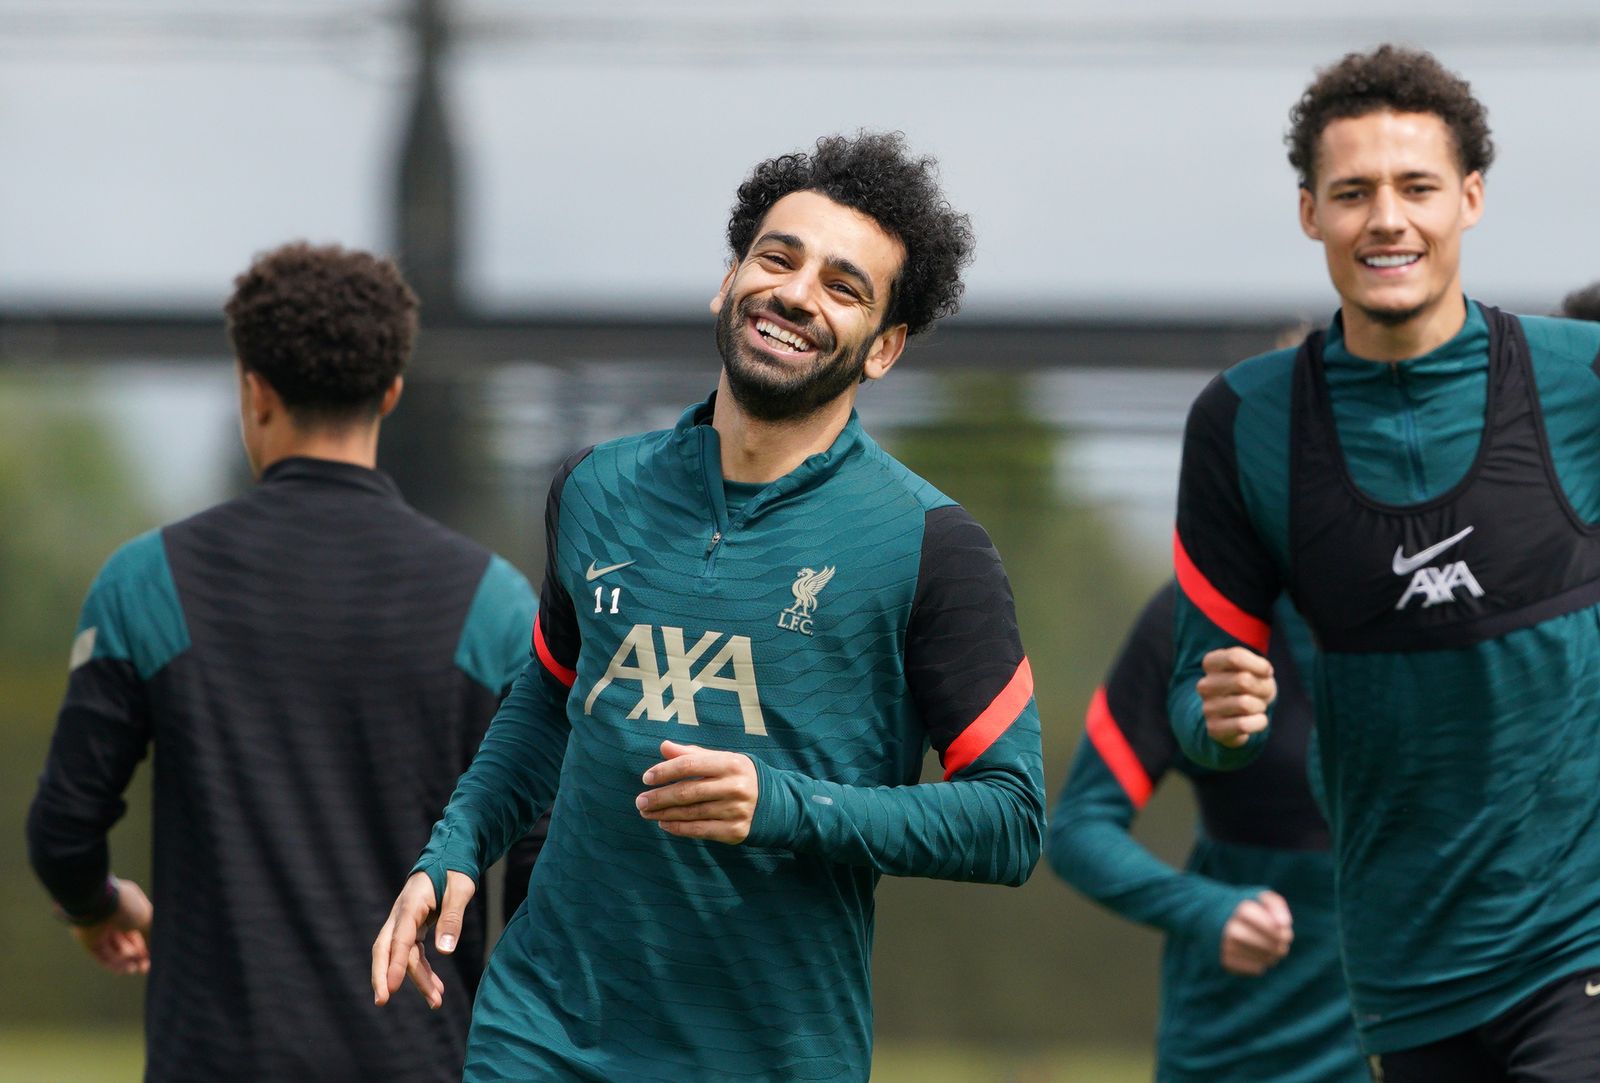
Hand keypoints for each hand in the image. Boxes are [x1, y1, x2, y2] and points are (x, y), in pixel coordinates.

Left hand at [69, 878, 152, 975]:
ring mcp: (100, 930)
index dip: (147, 944)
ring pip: (116, 951)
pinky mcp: (89, 942)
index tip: (155, 956)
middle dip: (138, 956)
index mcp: (129, 908)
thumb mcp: (147, 919)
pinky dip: (114, 964)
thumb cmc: (125, 905)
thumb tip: (156, 950)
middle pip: (128, 942)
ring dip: (127, 961)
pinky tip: (125, 970)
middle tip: (145, 968)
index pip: (139, 929)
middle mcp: (114, 919)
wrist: (97, 904)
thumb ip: (152, 934)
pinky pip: (103, 956)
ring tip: (135, 969)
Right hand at [370, 869, 475, 1009]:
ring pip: (402, 956)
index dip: (395, 965)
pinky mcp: (413, 928)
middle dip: (383, 976)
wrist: (450, 856)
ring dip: (416, 979)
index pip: (399, 939)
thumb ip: (452, 919)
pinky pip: (413, 954)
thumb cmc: (455, 871)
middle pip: (385, 950)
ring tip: (436, 1002)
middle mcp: (402, 915)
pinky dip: (423, 971)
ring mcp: (405, 922)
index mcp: (411, 904)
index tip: (390, 990)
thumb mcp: (460, 890)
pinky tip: (436, 989)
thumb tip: (445, 951)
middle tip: (382, 1001)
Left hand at [635, 740, 757, 843]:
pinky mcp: (736, 831)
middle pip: (687, 792)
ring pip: (691, 813)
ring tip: (647, 813)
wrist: (776, 804)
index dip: (665, 771)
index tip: (646, 778)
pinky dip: (679, 828)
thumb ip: (692, 754)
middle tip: (640, 801)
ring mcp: (736, 810)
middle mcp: (734, 786)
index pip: (690, 765)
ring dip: (665, 813)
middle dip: (659, 797)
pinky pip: (701, 830)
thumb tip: (663, 746)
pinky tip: (665, 824)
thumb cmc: (740, 777)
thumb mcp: (722, 760)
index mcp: (730, 763)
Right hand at [1197, 647, 1276, 747]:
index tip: (1267, 672)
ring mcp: (1207, 708)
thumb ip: (1259, 666)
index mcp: (1211, 663)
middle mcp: (1204, 685)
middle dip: (1263, 688)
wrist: (1239, 715)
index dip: (1259, 665)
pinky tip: (1255, 720)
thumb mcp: (1256, 669)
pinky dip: (1259, 722)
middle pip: (1243, 680)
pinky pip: (1243, 725)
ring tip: (1256, 707)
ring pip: (1245, 704)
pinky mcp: (1214, 729)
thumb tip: (1265, 673)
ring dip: (1260, 706)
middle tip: (1263, 693)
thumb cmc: (1250, 686)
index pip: (1235, 657)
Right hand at [1220, 890, 1292, 975]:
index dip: (1283, 934)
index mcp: (1242, 910)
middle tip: (1282, 947)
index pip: (1273, 928)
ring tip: (1271, 952)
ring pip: (1263, 959)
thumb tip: (1285, 925)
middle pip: (1269, 946)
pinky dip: (1261, 964)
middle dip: (1280, 947)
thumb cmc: (1241, 905)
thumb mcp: (1258, 897)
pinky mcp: (1225, 961)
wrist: (1207, 914)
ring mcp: (1227, 946)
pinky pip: (1255, 969)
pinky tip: (1258, 957)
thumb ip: (1277, 906)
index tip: (1285, 933)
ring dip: (1272, 957)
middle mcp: (1232, 928)